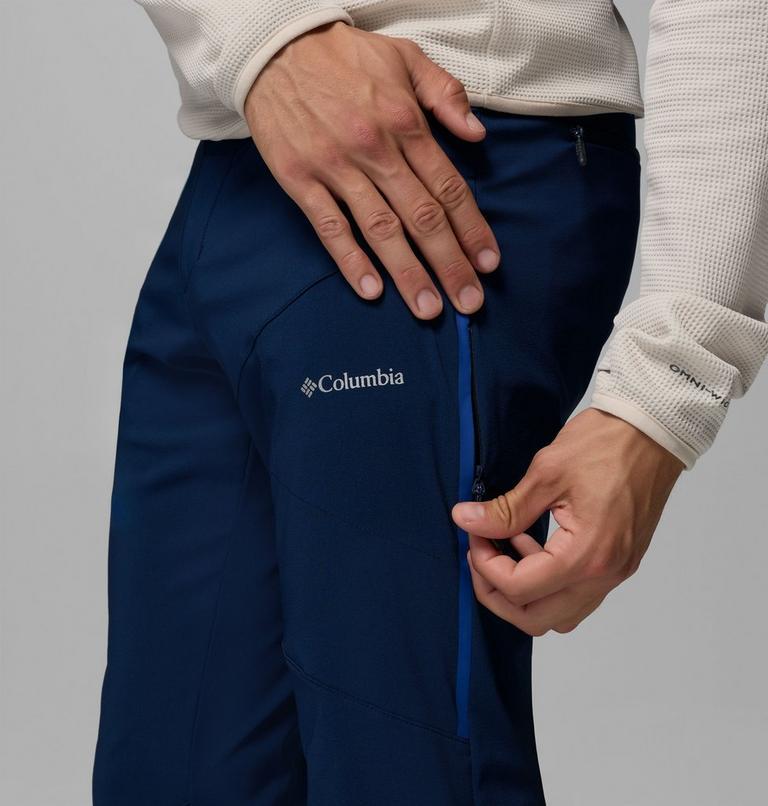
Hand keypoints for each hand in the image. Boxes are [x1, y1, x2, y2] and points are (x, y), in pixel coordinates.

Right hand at [245, 21, 499, 319]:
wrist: (274, 46)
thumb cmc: (344, 56)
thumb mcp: (406, 57)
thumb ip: (446, 95)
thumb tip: (478, 134)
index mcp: (407, 123)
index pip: (449, 188)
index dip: (473, 229)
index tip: (488, 264)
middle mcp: (376, 150)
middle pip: (423, 218)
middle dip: (450, 264)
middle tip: (469, 303)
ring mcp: (337, 167)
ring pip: (381, 230)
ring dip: (407, 273)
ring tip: (428, 309)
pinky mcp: (300, 179)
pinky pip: (329, 227)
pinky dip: (350, 260)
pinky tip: (370, 290)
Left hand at [452, 409, 683, 635]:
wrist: (653, 431)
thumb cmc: (606, 444)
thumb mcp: (546, 473)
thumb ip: (505, 509)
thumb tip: (466, 521)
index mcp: (587, 554)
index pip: (520, 589)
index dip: (484, 565)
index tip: (474, 534)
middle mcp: (605, 574)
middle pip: (537, 619)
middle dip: (497, 593)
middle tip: (479, 555)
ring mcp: (615, 572)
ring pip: (559, 614)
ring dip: (524, 593)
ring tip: (506, 547)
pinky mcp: (619, 562)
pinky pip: (577, 595)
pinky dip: (548, 582)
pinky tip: (533, 545)